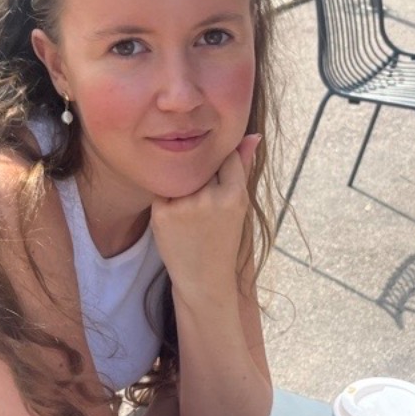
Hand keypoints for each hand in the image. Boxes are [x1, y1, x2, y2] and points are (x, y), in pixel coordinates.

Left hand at [149, 134, 260, 300]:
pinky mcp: (161, 214)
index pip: (225, 158)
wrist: (203, 279)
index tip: (219, 185)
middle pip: (202, 166)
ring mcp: (184, 206)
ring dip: (184, 187)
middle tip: (205, 208)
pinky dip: (168, 199)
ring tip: (192, 216)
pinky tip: (177, 220)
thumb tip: (253, 136)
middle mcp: (209, 199)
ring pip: (181, 176)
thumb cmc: (223, 239)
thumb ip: (242, 168)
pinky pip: (163, 189)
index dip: (220, 170)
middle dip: (202, 178)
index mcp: (234, 196)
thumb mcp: (239, 205)